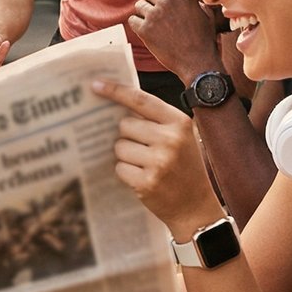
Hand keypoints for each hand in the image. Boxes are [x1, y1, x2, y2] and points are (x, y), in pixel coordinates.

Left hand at [93, 78, 221, 235]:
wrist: (197, 207)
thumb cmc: (185, 167)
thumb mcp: (180, 137)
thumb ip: (156, 120)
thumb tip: (117, 106)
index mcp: (179, 122)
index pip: (141, 100)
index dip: (115, 91)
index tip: (95, 84)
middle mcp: (170, 139)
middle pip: (124, 125)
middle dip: (127, 136)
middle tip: (144, 149)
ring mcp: (159, 162)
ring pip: (119, 147)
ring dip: (126, 156)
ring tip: (147, 165)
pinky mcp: (147, 182)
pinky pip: (120, 168)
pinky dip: (126, 173)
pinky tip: (144, 178)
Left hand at [128, 0, 222, 83]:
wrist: (197, 62)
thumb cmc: (204, 39)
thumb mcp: (205, 14)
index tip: (164, 1)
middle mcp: (167, 2)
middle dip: (152, 1)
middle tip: (157, 13)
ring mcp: (154, 16)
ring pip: (139, 5)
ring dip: (144, 13)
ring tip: (154, 25)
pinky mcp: (144, 30)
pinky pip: (132, 20)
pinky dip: (137, 25)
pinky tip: (147, 32)